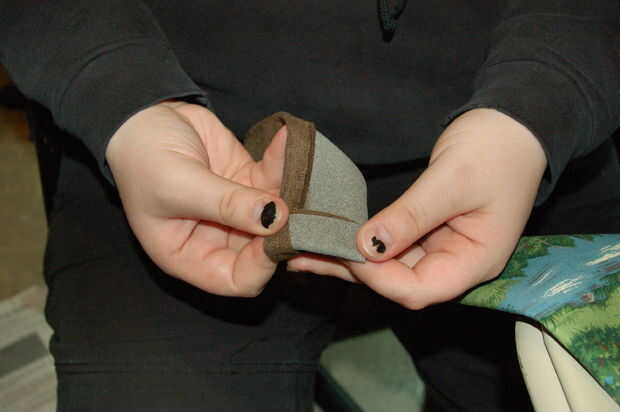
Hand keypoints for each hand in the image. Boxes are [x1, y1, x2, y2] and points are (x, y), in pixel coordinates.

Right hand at [105, 101, 288, 295]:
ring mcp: (237, 211)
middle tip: (303, 206)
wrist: (141, 116)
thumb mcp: (179, 185)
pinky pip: (275, 179)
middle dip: (285, 231)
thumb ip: (226, 204)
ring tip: (300, 168)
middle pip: (264, 250)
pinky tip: (288, 141)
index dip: (261, 265)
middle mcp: (217, 239)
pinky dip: (284, 162)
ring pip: (277, 215)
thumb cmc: (143, 159)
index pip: (237, 279)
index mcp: (190, 256)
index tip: (276, 235)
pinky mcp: (248, 181)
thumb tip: (275, 217)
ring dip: (292, 194)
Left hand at [288, 109, 546, 308]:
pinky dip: (362, 243)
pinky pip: (391, 246)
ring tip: (302, 251)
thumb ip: (411, 216)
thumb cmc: (496, 149)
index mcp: (476, 261)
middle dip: (353, 272)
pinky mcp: (427, 234)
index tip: (345, 252)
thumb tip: (367, 246)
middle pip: (399, 284)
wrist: (512, 124)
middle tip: (302, 256)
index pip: (421, 288)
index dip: (380, 278)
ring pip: (390, 267)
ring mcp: (441, 249)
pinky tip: (331, 238)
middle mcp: (457, 263)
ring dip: (349, 260)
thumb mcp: (452, 180)